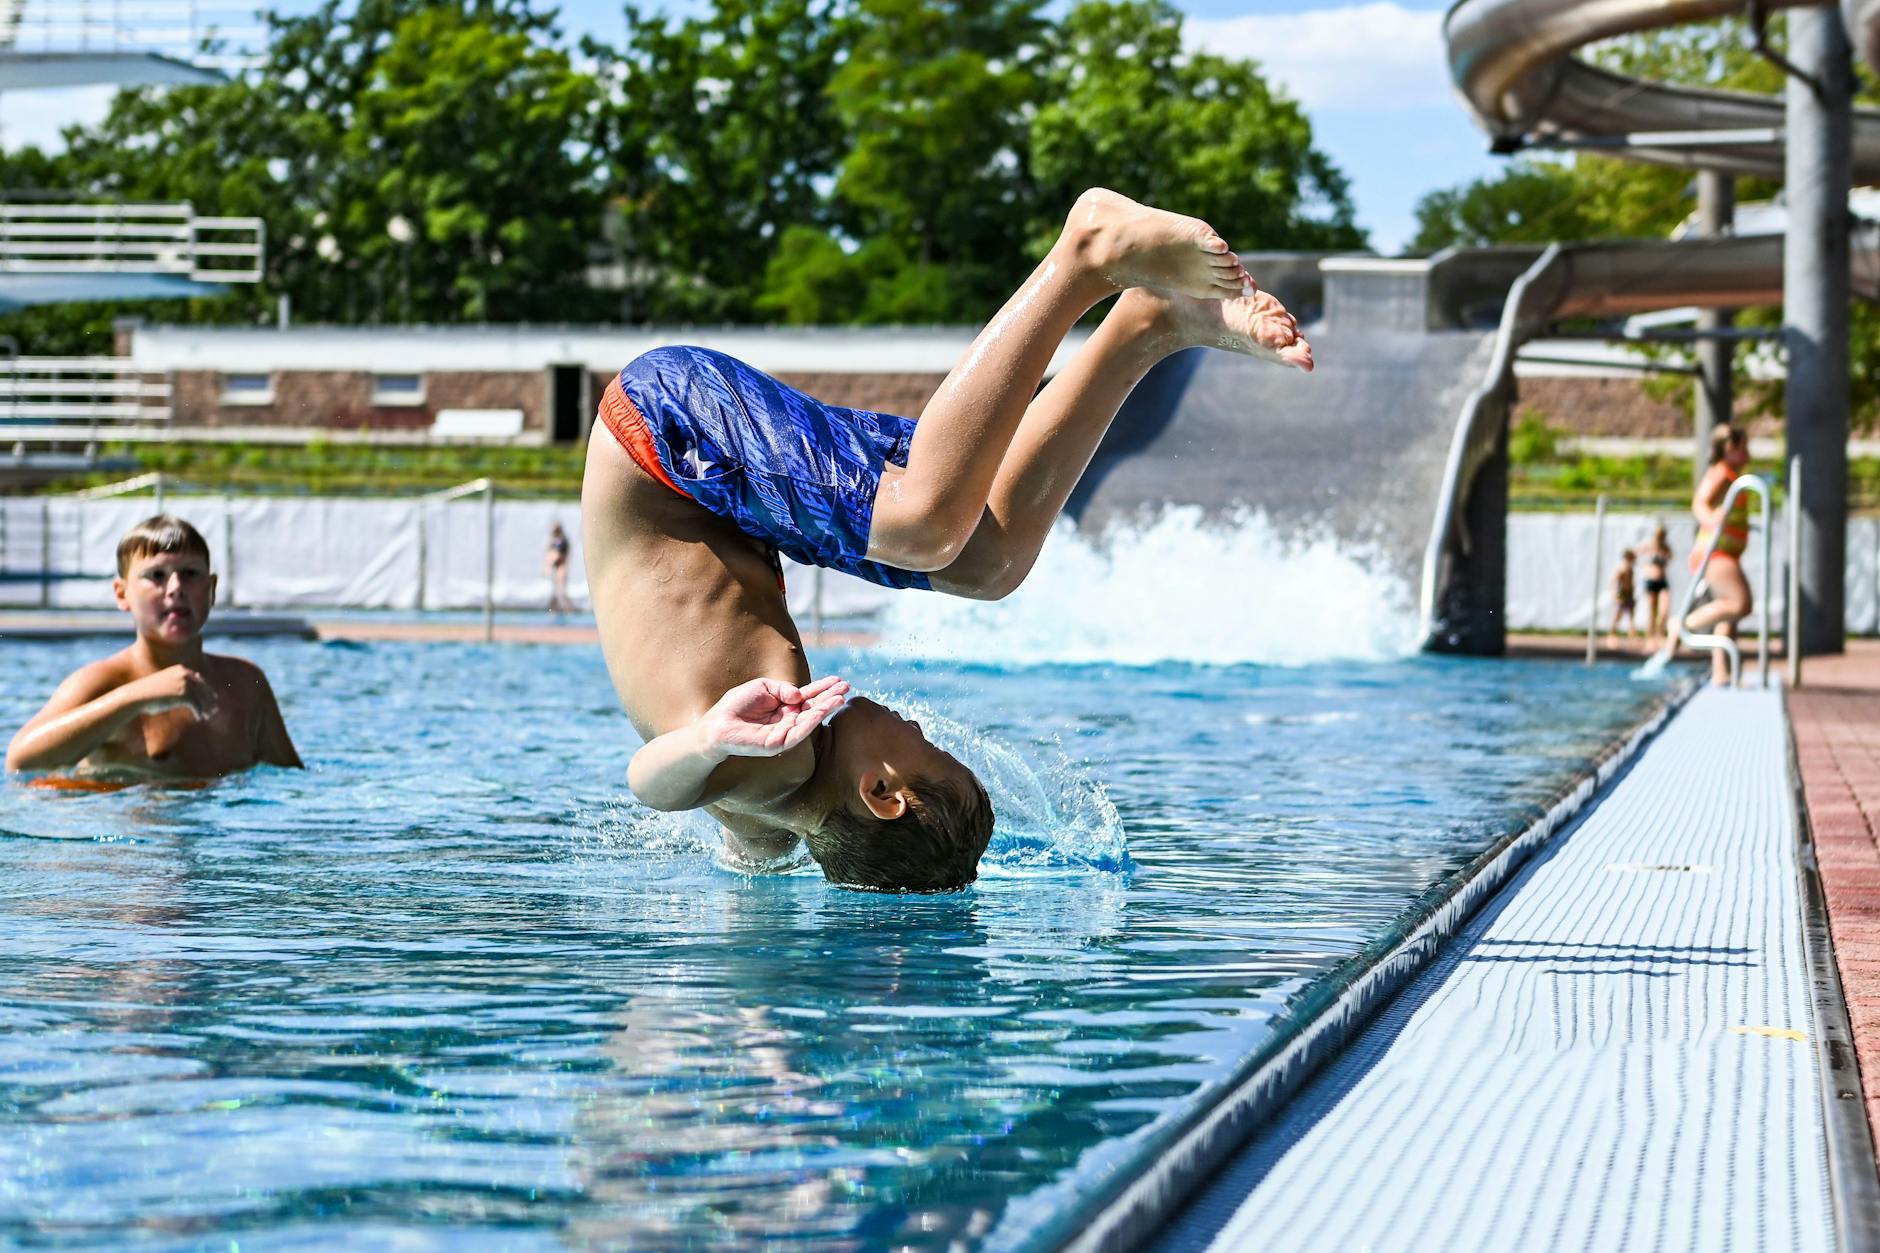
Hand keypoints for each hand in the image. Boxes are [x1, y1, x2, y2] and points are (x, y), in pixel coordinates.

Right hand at [125, 665, 217, 721]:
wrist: (136, 696)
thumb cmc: (148, 693)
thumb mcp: (165, 685)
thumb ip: (178, 685)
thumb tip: (190, 695)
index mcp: (181, 669)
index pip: (200, 680)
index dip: (207, 690)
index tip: (213, 698)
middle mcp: (185, 674)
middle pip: (204, 689)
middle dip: (210, 700)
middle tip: (213, 710)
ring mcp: (185, 684)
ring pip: (202, 698)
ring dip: (206, 708)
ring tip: (207, 716)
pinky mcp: (184, 695)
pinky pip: (197, 706)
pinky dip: (199, 712)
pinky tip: (199, 718)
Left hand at [700, 676, 849, 758]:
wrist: (717, 724)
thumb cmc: (737, 705)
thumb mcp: (762, 687)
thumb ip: (782, 688)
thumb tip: (799, 695)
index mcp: (785, 705)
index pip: (809, 696)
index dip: (823, 688)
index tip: (839, 680)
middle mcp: (788, 719)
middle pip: (814, 707)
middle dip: (830, 697)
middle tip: (847, 686)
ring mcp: (785, 732)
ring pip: (810, 720)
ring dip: (825, 709)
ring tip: (840, 698)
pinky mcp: (778, 743)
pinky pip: (798, 732)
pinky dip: (811, 722)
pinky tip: (821, 711)